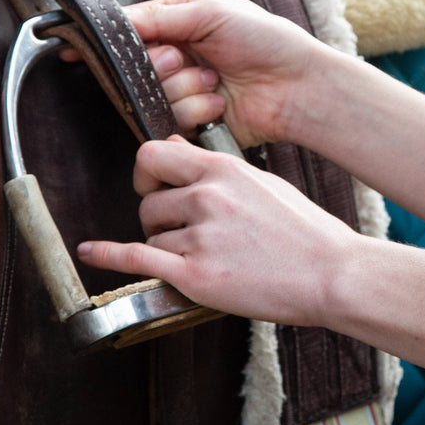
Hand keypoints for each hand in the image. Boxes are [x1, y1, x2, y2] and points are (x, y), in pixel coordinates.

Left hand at [77, 135, 358, 326]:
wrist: (332, 274)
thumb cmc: (308, 233)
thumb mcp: (265, 184)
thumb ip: (220, 171)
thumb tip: (178, 149)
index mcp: (226, 171)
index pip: (155, 153)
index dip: (149, 171)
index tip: (156, 185)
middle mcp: (208, 197)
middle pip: (147, 199)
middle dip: (156, 214)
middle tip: (177, 229)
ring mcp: (200, 236)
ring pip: (149, 233)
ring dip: (163, 245)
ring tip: (200, 256)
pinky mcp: (195, 275)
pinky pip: (135, 258)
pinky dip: (107, 255)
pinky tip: (92, 252)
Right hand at [128, 0, 330, 147]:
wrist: (298, 86)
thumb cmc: (268, 40)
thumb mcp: (213, 12)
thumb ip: (160, 16)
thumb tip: (116, 20)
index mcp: (181, 22)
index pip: (130, 30)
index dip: (114, 41)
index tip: (96, 48)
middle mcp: (179, 55)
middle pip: (134, 66)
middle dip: (161, 64)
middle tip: (186, 59)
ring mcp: (184, 88)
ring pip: (150, 95)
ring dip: (184, 87)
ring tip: (214, 80)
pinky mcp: (193, 119)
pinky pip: (169, 120)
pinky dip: (195, 110)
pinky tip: (219, 103)